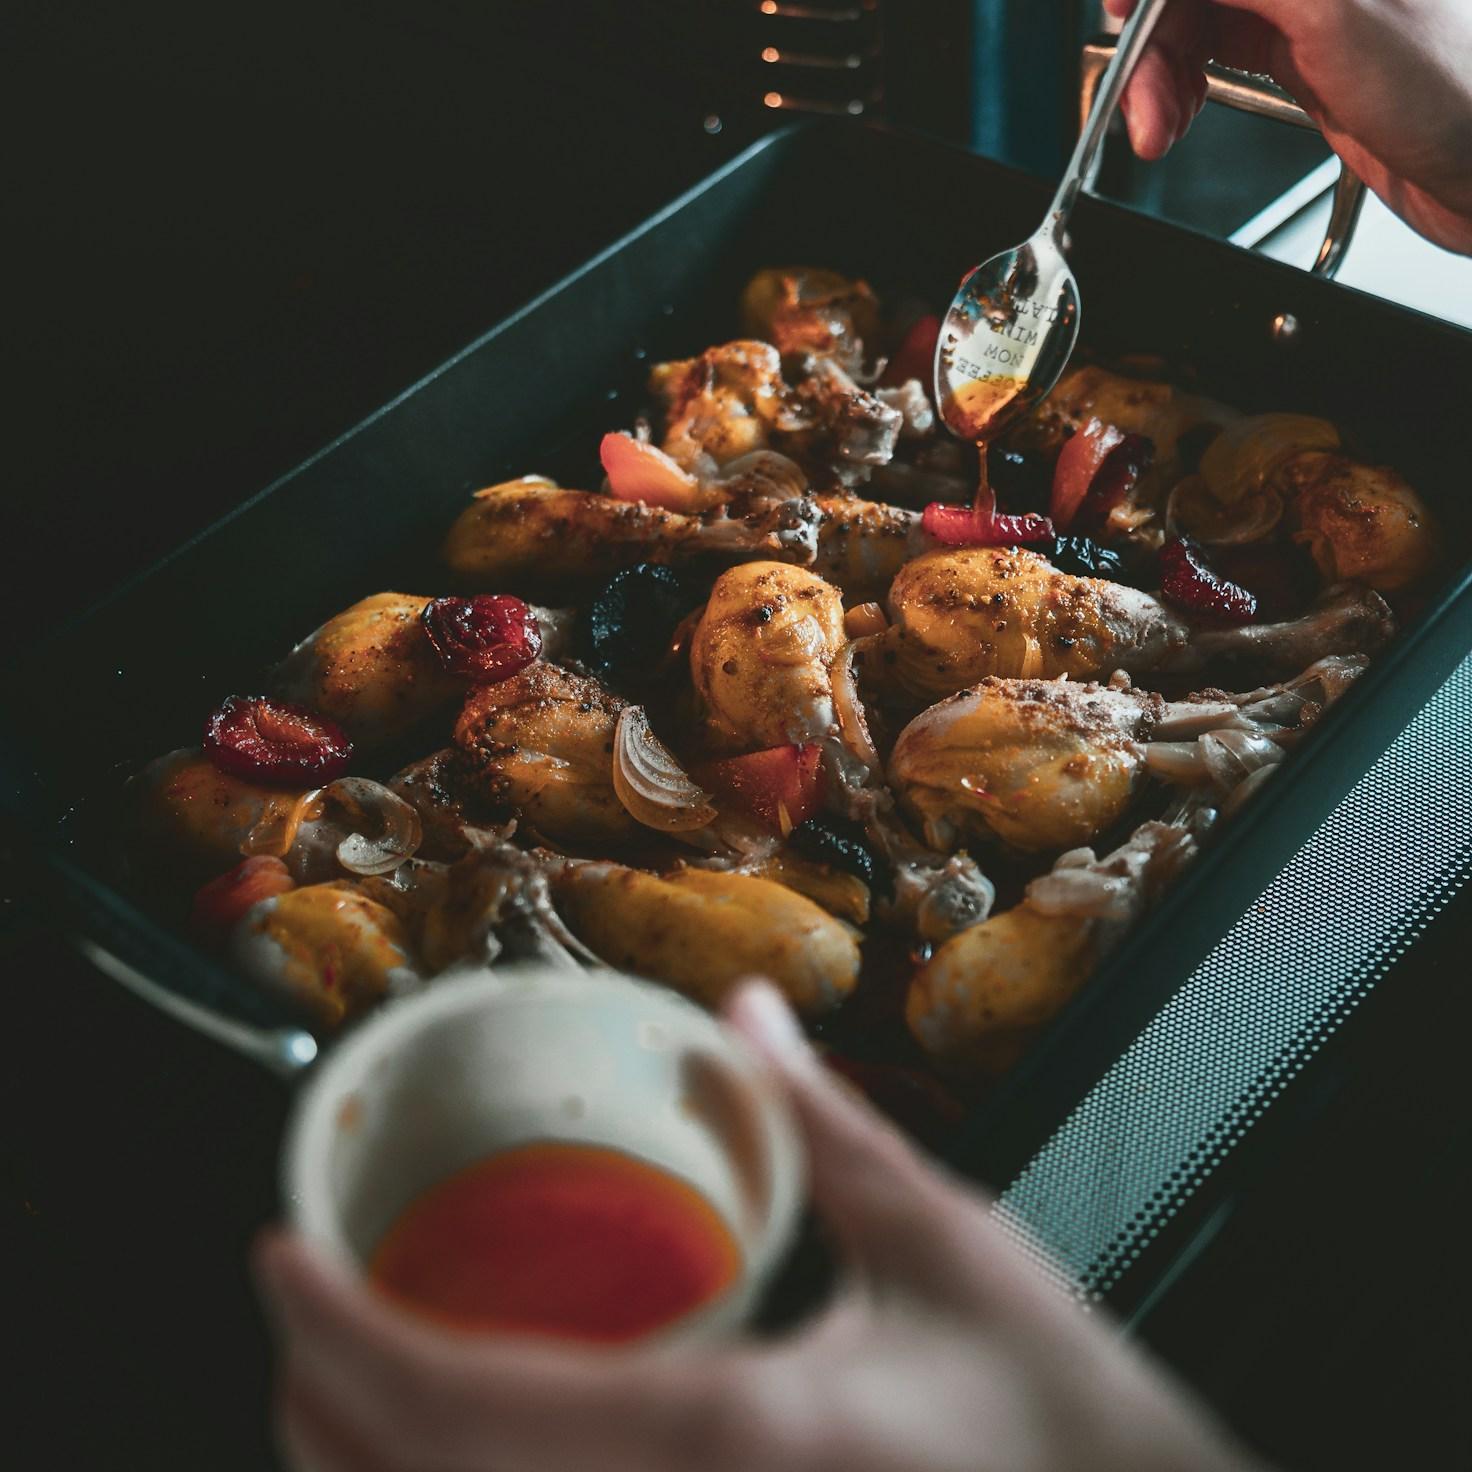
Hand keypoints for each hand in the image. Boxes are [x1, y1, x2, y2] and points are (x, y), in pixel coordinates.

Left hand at [254, 980, 1266, 1471]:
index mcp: (732, 1435)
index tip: (278, 1260)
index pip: (462, 1407)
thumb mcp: (948, 1255)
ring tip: (351, 1390)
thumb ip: (829, 1127)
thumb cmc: (1070, 1429)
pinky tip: (463, 1464)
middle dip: (323, 1412)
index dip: (336, 1334)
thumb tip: (745, 1012)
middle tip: (302, 1313)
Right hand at [1105, 0, 1471, 253]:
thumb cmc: (1452, 87)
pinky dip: (1180, 88)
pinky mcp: (1298, 49)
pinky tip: (1176, 120)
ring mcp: (1302, 3)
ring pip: (1193, 19)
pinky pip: (1213, 51)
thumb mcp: (1331, 15)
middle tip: (1138, 108)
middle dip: (1151, 44)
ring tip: (1158, 130)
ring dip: (1158, 76)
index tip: (1120, 15)